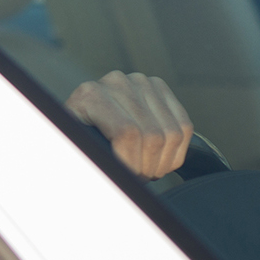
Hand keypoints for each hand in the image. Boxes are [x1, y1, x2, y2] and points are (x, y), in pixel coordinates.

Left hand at [66, 71, 193, 179]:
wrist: (83, 120)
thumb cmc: (78, 141)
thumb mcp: (75, 149)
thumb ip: (92, 158)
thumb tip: (119, 173)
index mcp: (91, 95)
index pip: (127, 133)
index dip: (132, 162)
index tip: (127, 178)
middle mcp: (117, 82)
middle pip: (152, 135)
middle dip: (148, 166)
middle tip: (138, 178)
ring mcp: (141, 82)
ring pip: (172, 133)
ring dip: (163, 162)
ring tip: (147, 171)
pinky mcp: (160, 88)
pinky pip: (184, 126)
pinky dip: (177, 151)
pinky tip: (160, 160)